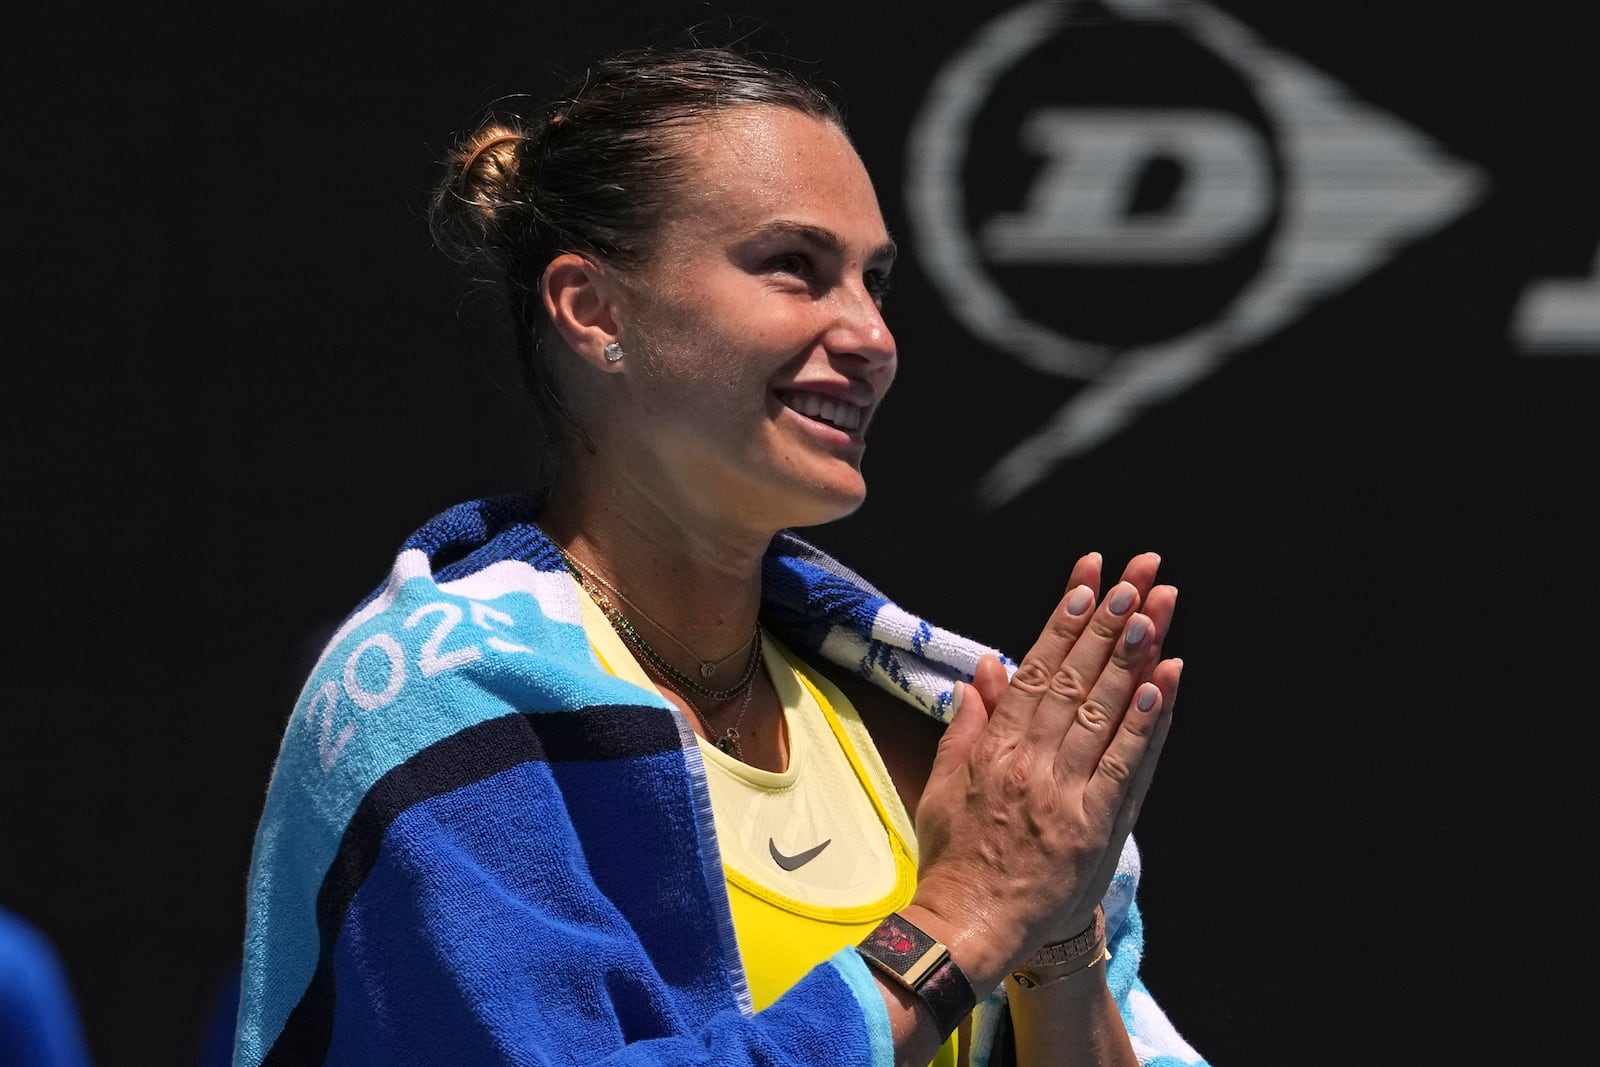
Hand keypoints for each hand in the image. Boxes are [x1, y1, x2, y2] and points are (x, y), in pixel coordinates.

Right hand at [904, 552, 1181, 987]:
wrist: (970, 926)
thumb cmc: (956, 860)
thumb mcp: (944, 786)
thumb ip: (967, 728)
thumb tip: (985, 674)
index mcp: (994, 750)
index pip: (1035, 670)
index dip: (1063, 622)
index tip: (1086, 582)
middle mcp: (1030, 763)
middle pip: (1075, 679)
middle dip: (1105, 623)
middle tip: (1132, 578)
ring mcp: (1066, 793)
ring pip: (1102, 711)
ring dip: (1129, 657)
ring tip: (1152, 610)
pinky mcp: (1094, 826)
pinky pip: (1124, 765)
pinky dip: (1144, 722)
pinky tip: (1160, 682)